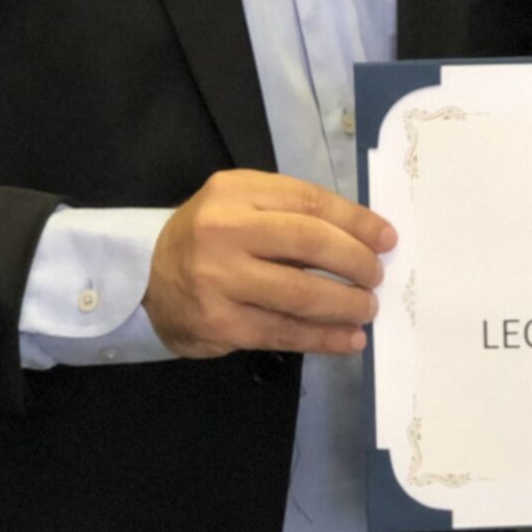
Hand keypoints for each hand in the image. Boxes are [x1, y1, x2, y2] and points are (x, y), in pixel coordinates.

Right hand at [143, 170, 396, 358]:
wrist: (145, 278)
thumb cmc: (208, 238)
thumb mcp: (240, 206)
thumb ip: (290, 214)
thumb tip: (363, 238)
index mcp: (236, 192)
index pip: (310, 202)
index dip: (356, 222)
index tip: (387, 239)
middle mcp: (224, 231)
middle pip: (309, 243)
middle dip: (356, 262)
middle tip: (377, 277)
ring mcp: (219, 280)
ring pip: (300, 294)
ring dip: (346, 304)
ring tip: (368, 309)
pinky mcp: (220, 323)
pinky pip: (283, 333)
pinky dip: (324, 338)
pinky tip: (348, 339)